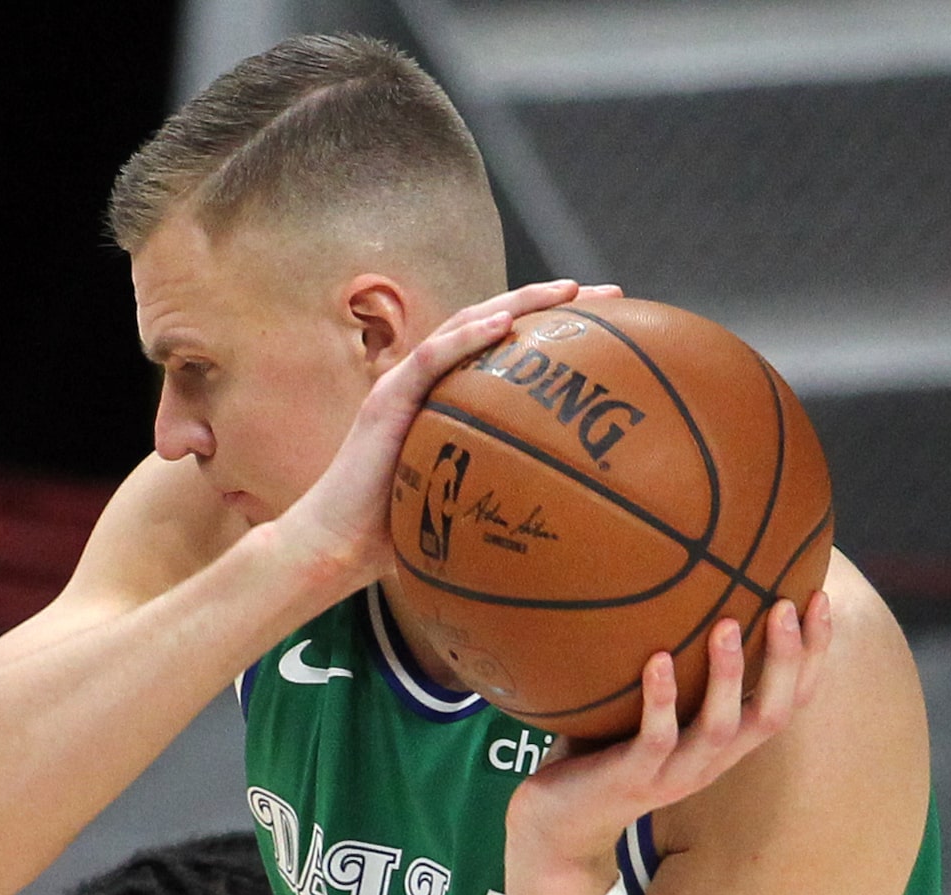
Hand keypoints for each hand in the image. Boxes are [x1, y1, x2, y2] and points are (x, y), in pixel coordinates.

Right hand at [280, 280, 608, 589]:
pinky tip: (504, 323)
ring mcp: (406, 386)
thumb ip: (503, 496)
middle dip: (555, 303)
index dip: (558, 335)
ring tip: (567, 291)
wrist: (337, 547)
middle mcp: (430, 383)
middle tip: (612, 296)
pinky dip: (468, 337)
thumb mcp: (464, 510)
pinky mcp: (386, 399)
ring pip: (467, 325)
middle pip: (497, 324)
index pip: (509, 352)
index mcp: (451, 402)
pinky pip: (431, 358)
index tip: (613, 328)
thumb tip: (566, 524)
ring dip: (519, 303)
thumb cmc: (396, 539)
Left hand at [504, 590, 832, 894]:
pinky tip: (656, 659)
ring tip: (727, 624)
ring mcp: (672, 773)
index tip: (819, 598)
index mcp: (724, 744)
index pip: (788, 701)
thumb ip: (674, 665)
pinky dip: (660, 699)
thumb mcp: (650, 711)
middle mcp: (710, 762)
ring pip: (719, 729)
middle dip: (788, 661)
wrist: (557, 827)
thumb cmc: (603, 755)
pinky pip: (654, 738)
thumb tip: (677, 587)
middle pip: (773, 715)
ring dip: (728, 676)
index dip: (812, 655)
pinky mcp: (631, 779)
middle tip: (785, 605)